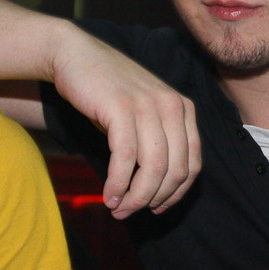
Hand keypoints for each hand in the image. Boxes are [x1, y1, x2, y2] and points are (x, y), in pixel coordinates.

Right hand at [50, 32, 199, 218]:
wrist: (75, 56)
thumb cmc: (107, 93)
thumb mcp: (142, 116)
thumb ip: (157, 145)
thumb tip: (157, 194)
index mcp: (184, 109)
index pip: (193, 165)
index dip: (175, 194)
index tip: (155, 208)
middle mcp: (173, 106)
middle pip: (176, 171)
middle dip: (153, 200)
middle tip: (129, 213)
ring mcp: (149, 105)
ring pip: (153, 168)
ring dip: (135, 198)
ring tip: (118, 209)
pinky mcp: (122, 108)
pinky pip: (126, 158)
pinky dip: (118, 183)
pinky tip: (109, 195)